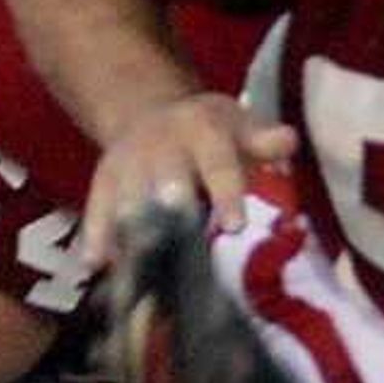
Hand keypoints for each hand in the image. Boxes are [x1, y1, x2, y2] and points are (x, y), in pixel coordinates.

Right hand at [81, 92, 295, 262]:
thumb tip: (287, 140)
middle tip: (181, 244)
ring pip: (129, 199)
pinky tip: (96, 264)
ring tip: (139, 268)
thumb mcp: (240, 125)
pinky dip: (96, 236)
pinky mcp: (103, 181)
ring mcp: (128, 163)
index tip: (235, 227)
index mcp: (201, 129)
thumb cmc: (209, 132)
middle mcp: (160, 144)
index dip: (225, 193)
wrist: (150, 114)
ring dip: (134, 232)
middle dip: (172, 209)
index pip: (217, 164)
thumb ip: (263, 140)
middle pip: (166, 180)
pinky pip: (97, 209)